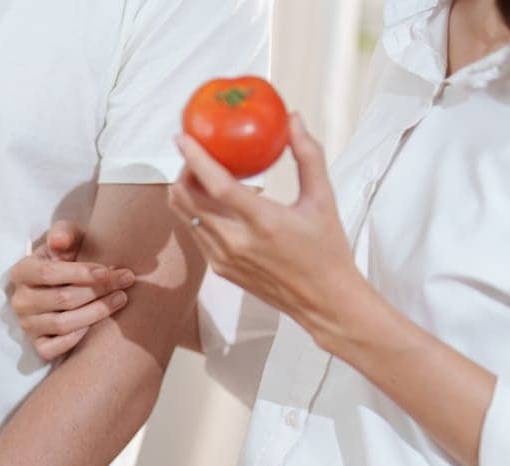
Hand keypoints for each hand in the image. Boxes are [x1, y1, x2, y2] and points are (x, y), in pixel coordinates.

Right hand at [8, 222, 136, 360]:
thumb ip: (65, 233)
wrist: (67, 283)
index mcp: (22, 271)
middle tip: (126, 281)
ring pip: (63, 324)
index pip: (48, 273)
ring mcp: (27, 325)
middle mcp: (20, 300)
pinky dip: (77, 339)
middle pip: (61, 299)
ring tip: (121, 298)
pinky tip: (97, 325)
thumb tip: (59, 241)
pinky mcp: (36, 345)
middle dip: (98, 290)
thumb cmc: (69, 257)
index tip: (108, 270)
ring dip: (97, 312)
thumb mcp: (68, 239)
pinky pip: (54, 349)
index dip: (80, 273)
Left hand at [169, 114, 367, 345]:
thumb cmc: (327, 249)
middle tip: (194, 152)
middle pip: (188, 200)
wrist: (323, 302)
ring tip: (201, 172)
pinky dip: (198, 212)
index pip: (216, 186)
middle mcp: (235, 243)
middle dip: (183, 171)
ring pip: (186, 217)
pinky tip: (215, 200)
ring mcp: (223, 259)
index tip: (182, 137)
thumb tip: (293, 118)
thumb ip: (308, 155)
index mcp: (263, 222)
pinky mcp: (219, 270)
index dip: (195, 159)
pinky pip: (197, 234)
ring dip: (186, 191)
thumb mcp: (322, 199)